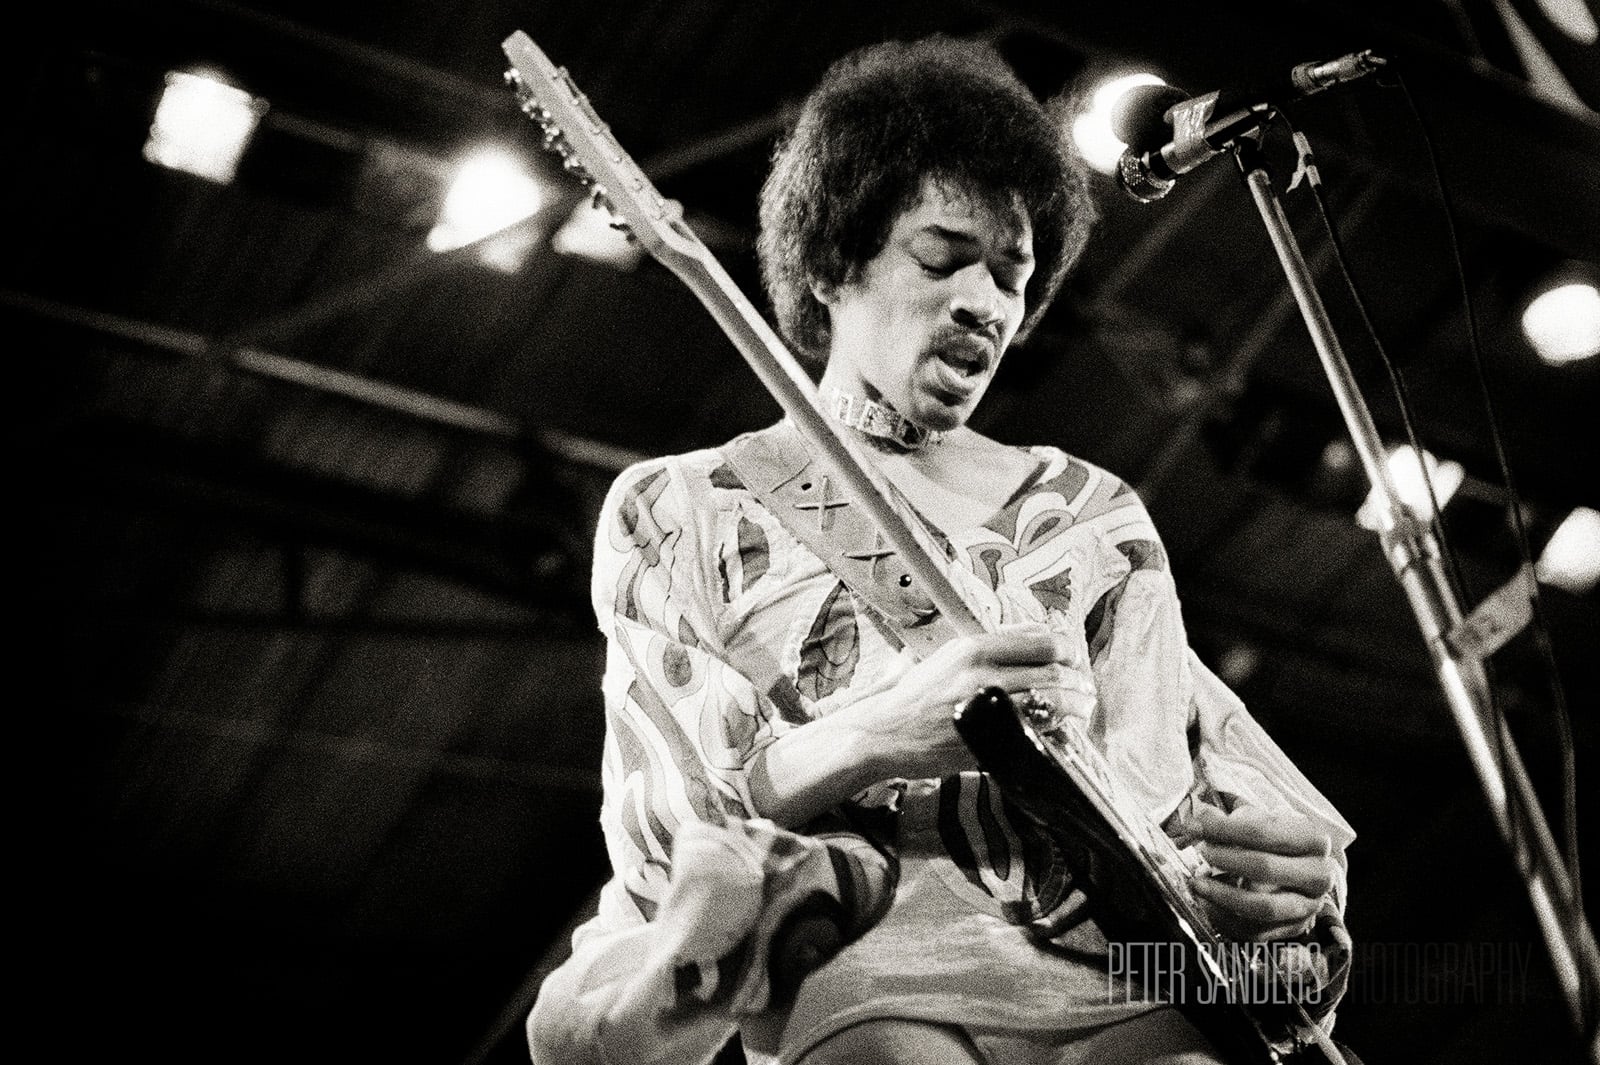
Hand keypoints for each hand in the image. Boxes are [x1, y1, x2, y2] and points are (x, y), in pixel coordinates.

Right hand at [846, 624, 1093, 781]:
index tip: (1071, 656)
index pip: (1038, 640)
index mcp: (971, 647)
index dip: (1064, 648)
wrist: (881, 733)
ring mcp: (984, 709)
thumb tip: (1032, 632)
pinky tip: (1058, 730)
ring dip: (1072, 706)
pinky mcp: (985, 739)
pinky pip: (1032, 732)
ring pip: (1048, 703)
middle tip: (1085, 687)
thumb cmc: (911, 696)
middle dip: (1076, 681)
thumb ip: (988, 645)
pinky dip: (1052, 730)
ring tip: (1080, 707)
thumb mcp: (946, 656)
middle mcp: (980, 674)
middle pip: (1050, 672)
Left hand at [1179, 805, 1335, 941]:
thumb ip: (1232, 820)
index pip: (1265, 832)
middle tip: (1202, 853)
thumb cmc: (1276, 843)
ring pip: (1263, 907)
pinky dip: (1226, 919)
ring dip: (1223, 895)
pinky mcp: (1294, 929)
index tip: (1196, 827)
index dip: (1225, 829)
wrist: (1300, 871)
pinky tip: (1208, 903)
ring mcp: (1309, 905)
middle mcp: (1318, 874)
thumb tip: (1204, 818)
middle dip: (1225, 860)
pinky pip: (1256, 931)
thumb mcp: (1261, 821)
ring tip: (1198, 883)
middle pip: (1265, 868)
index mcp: (1314, 840)